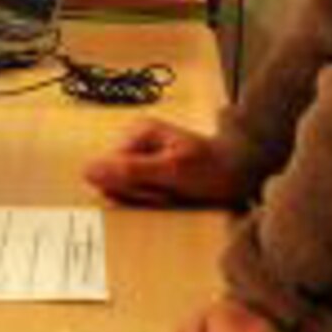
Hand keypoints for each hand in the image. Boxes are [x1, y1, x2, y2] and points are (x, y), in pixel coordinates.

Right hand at [82, 118, 246, 207]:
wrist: (244, 172)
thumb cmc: (212, 169)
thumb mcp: (170, 172)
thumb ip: (130, 172)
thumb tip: (87, 170)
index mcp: (137, 132)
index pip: (111, 171)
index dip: (132, 190)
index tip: (160, 191)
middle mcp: (136, 139)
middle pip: (118, 180)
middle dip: (142, 194)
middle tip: (170, 193)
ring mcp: (143, 154)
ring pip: (128, 189)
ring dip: (150, 198)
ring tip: (174, 193)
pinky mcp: (151, 168)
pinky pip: (140, 191)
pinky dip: (156, 198)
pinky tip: (173, 194)